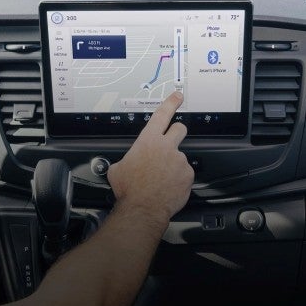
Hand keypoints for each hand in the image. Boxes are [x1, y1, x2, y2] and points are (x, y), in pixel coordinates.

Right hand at [107, 91, 194, 223]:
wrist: (143, 208)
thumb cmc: (129, 189)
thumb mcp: (117, 169)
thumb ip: (126, 160)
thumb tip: (123, 164)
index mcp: (148, 141)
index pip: (162, 114)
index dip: (171, 103)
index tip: (177, 97)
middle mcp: (166, 147)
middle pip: (180, 128)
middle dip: (177, 131)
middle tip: (171, 141)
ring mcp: (179, 160)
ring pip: (180, 156)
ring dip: (173, 164)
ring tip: (162, 179)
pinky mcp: (187, 175)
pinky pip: (185, 174)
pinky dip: (178, 179)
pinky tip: (168, 187)